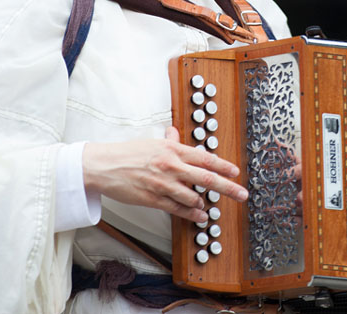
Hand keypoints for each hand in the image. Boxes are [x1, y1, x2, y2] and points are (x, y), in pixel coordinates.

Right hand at [82, 126, 247, 222]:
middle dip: (228, 187)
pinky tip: (199, 215)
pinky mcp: (154, 198)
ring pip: (194, 196)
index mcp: (172, 149)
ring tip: (208, 205)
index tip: (236, 172)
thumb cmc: (128, 153)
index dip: (223, 166)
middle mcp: (171, 165)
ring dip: (204, 202)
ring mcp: (163, 183)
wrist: (104, 165)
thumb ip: (169, 140)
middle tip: (242, 194)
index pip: (205, 158)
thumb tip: (176, 132)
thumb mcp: (152, 142)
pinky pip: (178, 208)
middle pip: (206, 178)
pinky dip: (192, 213)